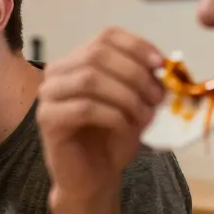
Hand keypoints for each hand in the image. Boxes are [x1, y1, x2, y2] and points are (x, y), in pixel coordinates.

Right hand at [37, 28, 166, 203]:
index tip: (162, 64)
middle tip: (158, 97)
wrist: (92, 178)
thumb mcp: (136, 104)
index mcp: (79, 61)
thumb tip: (166, 66)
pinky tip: (125, 127)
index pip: (106, 36)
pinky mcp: (47, 120)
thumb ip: (145, 82)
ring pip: (89, 79)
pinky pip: (83, 108)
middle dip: (135, 74)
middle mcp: (58, 72)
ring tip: (145, 116)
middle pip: (97, 54)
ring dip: (125, 96)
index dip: (137, 45)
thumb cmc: (112, 139)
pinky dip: (112, 115)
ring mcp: (49, 95)